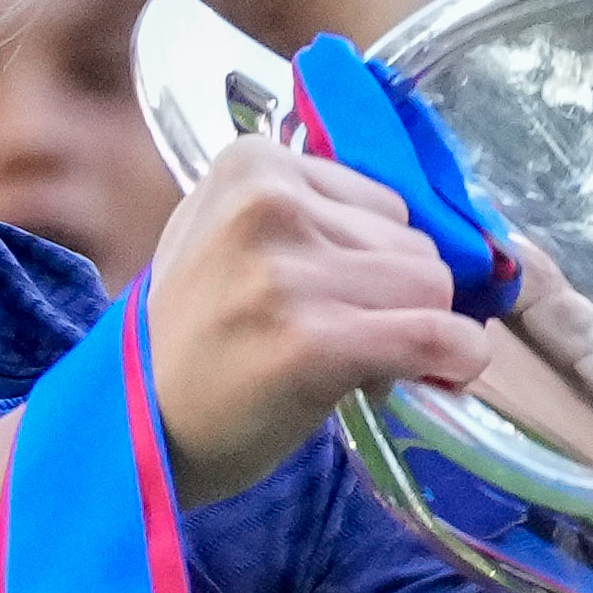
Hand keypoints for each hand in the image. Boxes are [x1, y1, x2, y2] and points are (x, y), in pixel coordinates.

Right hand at [140, 140, 503, 508]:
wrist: (134, 428)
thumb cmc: (195, 339)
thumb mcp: (232, 240)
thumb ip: (315, 218)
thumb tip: (438, 237)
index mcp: (252, 164)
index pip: (384, 203)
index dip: (377, 261)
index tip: (334, 300)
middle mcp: (269, 203)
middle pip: (414, 244)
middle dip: (394, 299)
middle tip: (335, 341)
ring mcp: (287, 273)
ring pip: (432, 288)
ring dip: (412, 333)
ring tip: (342, 363)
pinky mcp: (312, 340)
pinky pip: (435, 337)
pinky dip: (457, 359)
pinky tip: (443, 374)